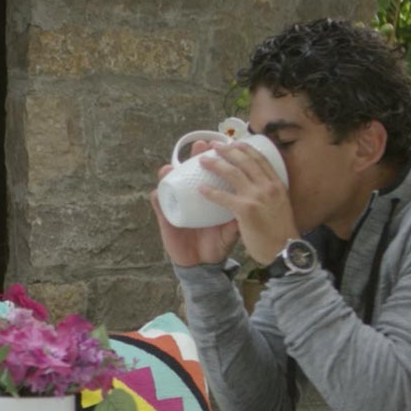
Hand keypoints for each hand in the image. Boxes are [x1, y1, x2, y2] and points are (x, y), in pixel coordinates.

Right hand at [149, 140, 241, 267]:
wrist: (202, 265)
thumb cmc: (216, 245)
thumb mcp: (231, 231)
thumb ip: (239, 218)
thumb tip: (253, 203)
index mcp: (209, 197)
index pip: (212, 173)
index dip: (218, 158)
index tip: (225, 146)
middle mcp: (192, 197)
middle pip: (191, 171)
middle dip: (195, 156)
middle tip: (202, 146)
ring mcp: (178, 206)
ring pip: (171, 183)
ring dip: (170, 172)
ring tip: (172, 166)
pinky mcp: (166, 219)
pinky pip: (160, 205)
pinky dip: (157, 196)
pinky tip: (158, 190)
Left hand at [198, 141, 299, 264]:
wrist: (285, 252)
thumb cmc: (281, 234)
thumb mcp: (281, 206)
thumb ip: (270, 196)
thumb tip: (259, 188)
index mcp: (277, 184)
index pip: (260, 159)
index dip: (245, 148)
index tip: (234, 142)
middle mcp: (269, 186)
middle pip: (245, 161)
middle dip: (228, 150)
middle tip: (214, 145)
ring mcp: (258, 197)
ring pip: (233, 173)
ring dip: (216, 164)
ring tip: (202, 160)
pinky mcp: (246, 210)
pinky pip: (224, 197)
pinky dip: (211, 192)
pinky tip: (201, 189)